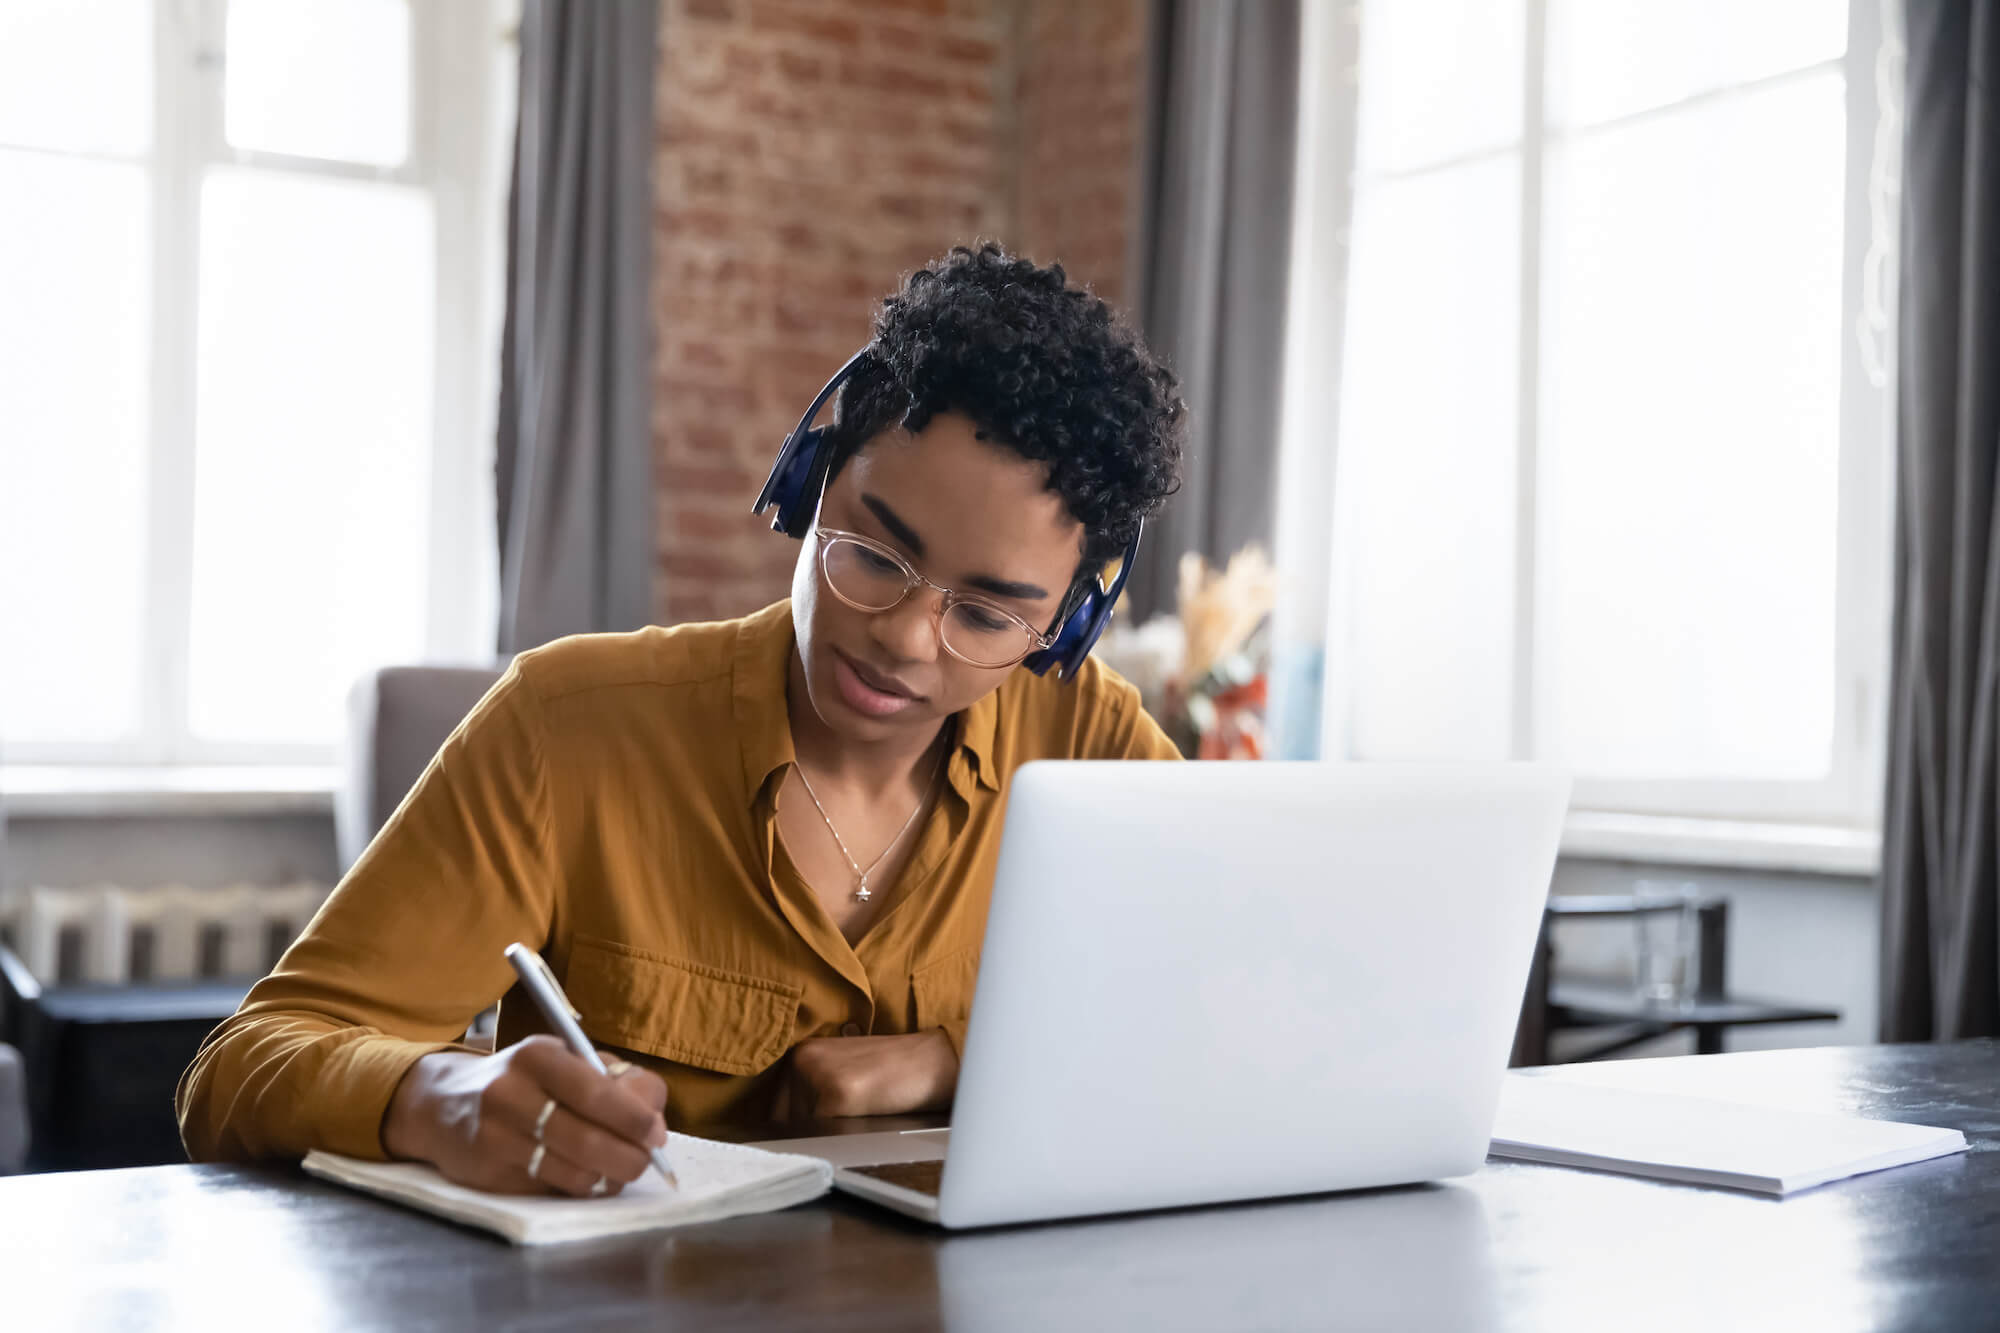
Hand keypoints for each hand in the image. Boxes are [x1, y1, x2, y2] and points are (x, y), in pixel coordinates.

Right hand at [382, 1034, 668, 1197]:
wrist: (440, 1104)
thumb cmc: (519, 1079)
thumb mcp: (557, 1059)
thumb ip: (605, 1081)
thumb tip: (654, 1125)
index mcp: (537, 1056)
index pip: (597, 1091)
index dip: (636, 1118)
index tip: (657, 1134)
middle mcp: (511, 1095)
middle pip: (589, 1140)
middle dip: (631, 1158)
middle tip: (646, 1161)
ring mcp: (496, 1139)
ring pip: (573, 1173)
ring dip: (608, 1179)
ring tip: (618, 1170)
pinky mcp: (488, 1176)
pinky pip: (550, 1191)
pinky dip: (578, 1189)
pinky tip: (584, 1177)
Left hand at [773, 1030, 958, 1122]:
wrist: (932, 1061)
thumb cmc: (892, 1071)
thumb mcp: (843, 1069)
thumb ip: (811, 1090)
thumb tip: (782, 1133)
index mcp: (802, 1052)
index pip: (778, 1110)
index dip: (799, 1128)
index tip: (822, 1128)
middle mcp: (803, 1059)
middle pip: (787, 1123)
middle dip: (812, 1131)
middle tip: (850, 1114)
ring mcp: (818, 1074)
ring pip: (805, 1131)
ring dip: (827, 1134)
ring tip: (860, 1111)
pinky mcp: (837, 1094)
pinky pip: (825, 1134)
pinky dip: (842, 1136)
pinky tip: (865, 1115)